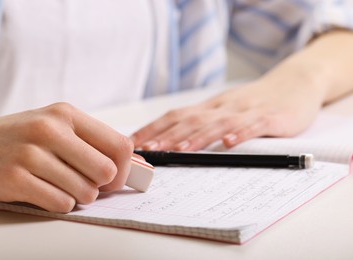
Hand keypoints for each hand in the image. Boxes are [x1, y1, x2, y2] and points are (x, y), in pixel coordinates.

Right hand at [0, 103, 133, 212]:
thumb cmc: (16, 138)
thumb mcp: (53, 126)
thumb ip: (88, 142)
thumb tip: (126, 168)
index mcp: (66, 114)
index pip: (120, 144)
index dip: (124, 168)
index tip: (113, 177)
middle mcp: (50, 130)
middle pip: (107, 171)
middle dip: (101, 185)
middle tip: (86, 184)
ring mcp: (32, 154)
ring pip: (86, 192)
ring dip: (78, 196)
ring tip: (59, 185)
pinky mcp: (15, 179)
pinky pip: (62, 203)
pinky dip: (59, 204)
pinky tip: (44, 192)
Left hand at [131, 68, 325, 150]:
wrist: (294, 83)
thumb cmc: (254, 101)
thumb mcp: (225, 109)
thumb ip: (203, 122)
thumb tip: (172, 138)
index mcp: (210, 107)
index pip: (175, 116)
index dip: (154, 129)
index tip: (135, 143)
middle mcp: (223, 107)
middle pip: (191, 120)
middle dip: (167, 136)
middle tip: (148, 150)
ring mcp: (246, 111)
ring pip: (218, 123)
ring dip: (196, 137)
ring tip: (179, 150)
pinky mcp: (270, 117)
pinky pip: (253, 125)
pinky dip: (239, 134)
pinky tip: (227, 144)